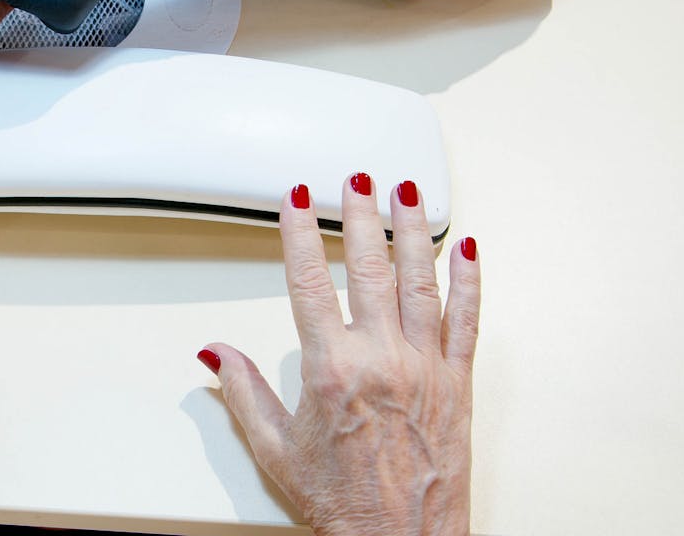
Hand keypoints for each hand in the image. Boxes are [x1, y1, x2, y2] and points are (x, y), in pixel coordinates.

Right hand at [200, 177, 480, 535]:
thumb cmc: (343, 503)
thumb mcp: (274, 449)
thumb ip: (243, 392)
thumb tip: (214, 354)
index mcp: (331, 371)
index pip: (308, 283)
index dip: (298, 234)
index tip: (296, 201)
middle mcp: (382, 360)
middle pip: (368, 268)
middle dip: (359, 215)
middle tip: (354, 180)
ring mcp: (425, 367)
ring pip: (421, 281)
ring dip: (413, 230)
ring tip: (407, 192)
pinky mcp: (458, 382)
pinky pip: (468, 319)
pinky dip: (469, 280)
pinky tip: (467, 249)